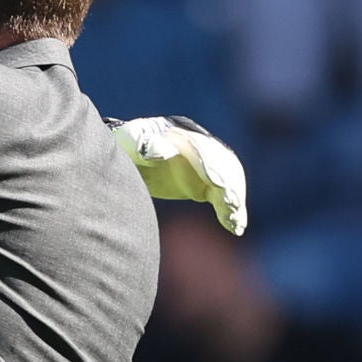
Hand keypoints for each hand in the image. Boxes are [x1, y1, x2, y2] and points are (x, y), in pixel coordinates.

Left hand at [120, 116, 249, 236]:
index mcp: (182, 133)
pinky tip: (236, 228)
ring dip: (234, 201)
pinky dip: (229, 212)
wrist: (125, 155)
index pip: (204, 149)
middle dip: (230, 186)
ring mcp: (203, 166)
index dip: (212, 166)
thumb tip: (164, 151)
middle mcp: (200, 147)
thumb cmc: (125, 145)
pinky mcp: (203, 184)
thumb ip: (143, 144)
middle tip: (233, 207)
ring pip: (227, 182)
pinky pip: (221, 197)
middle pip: (224, 166)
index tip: (218, 183)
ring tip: (236, 222)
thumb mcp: (130, 142)